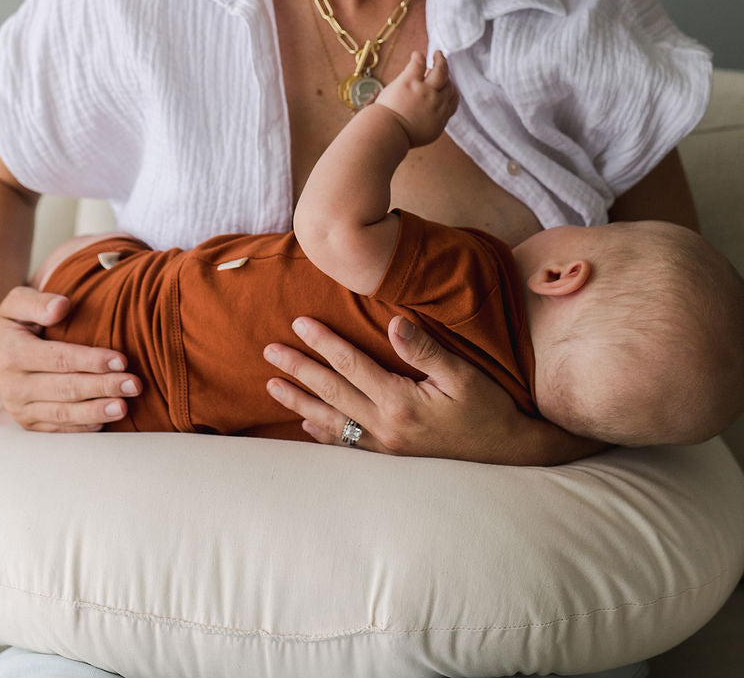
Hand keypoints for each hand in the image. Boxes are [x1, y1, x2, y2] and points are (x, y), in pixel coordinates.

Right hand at [0, 285, 140, 431]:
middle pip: (65, 389)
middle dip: (102, 387)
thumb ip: (39, 302)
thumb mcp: (18, 301)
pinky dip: (82, 427)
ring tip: (124, 407)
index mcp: (12, 353)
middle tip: (134, 384)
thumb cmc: (13, 320)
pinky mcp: (27, 422)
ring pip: (62, 413)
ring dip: (96, 412)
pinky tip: (106, 420)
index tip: (122, 359)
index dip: (91, 360)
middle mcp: (13, 386)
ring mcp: (19, 408)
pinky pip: (57, 428)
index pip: (58, 359)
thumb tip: (62, 306)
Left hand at [264, 316, 598, 463]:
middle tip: (269, 352)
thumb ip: (425, 350)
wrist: (509, 452)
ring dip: (300, 401)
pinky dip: (323, 432)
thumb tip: (395, 323)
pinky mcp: (391, 456)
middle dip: (298, 370)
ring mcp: (386, 445)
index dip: (323, 342)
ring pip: (331, 420)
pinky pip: (348, 444)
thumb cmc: (490, 408)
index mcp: (400, 402)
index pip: (351, 364)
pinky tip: (306, 423)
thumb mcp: (464, 375)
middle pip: (331, 392)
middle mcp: (386, 427)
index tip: (299, 323)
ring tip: (272, 387)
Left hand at [376, 50, 457, 147]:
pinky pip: (418, 64)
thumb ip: (432, 122)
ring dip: (440, 61)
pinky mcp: (410, 82)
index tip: (448, 87)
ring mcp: (424, 90)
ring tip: (437, 55)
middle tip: (442, 69)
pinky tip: (417, 54)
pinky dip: (418, 58)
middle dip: (446, 78)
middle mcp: (436, 102)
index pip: (453, 100)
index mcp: (440, 116)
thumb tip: (432, 117)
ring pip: (440, 71)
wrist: (387, 134)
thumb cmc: (400, 136)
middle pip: (448, 85)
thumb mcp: (425, 134)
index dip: (451, 91)